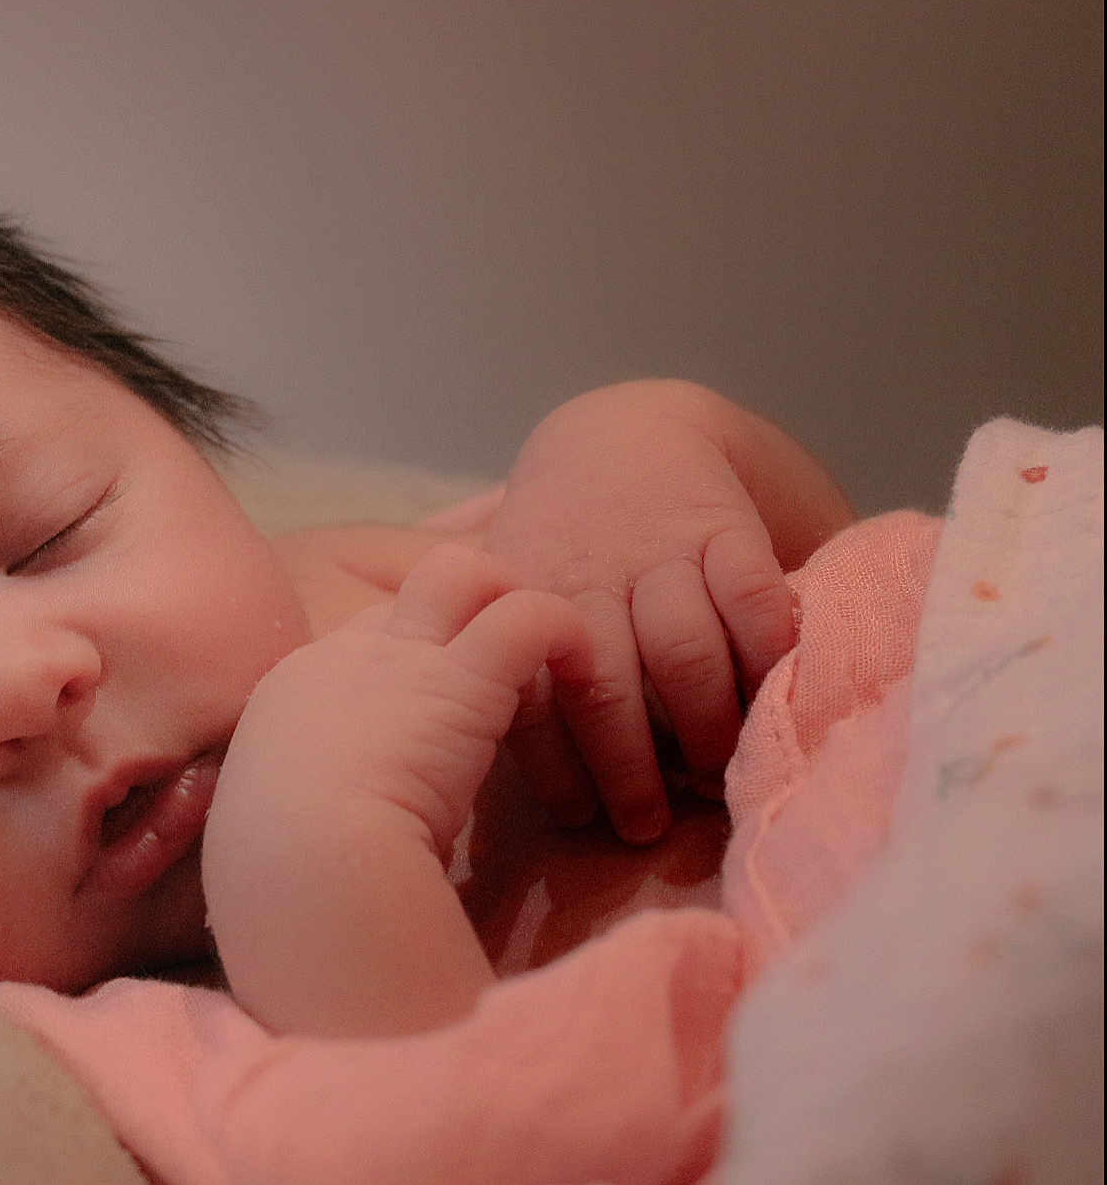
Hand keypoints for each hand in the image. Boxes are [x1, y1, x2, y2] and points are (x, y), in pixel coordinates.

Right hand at [205, 542, 592, 1033]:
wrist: (299, 871)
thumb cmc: (287, 886)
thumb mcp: (282, 842)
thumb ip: (315, 824)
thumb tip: (336, 858)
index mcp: (290, 701)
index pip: (360, 643)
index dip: (414, 656)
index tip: (452, 706)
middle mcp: (339, 660)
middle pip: (405, 590)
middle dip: (465, 608)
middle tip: (513, 666)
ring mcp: (398, 659)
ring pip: (462, 570)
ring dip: (513, 600)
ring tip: (556, 659)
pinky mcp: (461, 677)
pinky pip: (530, 614)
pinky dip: (568, 636)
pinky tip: (587, 682)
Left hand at [484, 381, 852, 841]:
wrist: (628, 434)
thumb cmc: (564, 544)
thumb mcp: (513, 584)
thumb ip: (508, 660)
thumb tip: (485, 765)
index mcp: (524, 597)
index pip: (530, 692)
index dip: (554, 763)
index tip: (577, 816)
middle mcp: (588, 576)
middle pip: (604, 686)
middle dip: (625, 766)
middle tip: (643, 823)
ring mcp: (659, 551)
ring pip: (681, 651)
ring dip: (700, 723)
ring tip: (711, 769)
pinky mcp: (724, 527)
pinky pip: (753, 598)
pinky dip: (766, 654)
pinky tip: (772, 697)